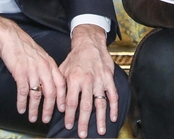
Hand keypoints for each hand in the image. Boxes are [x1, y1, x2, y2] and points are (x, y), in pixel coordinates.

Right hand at [0, 12, 65, 123]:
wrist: (10, 36)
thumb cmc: (24, 46)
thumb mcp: (41, 56)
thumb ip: (46, 68)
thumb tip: (49, 84)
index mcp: (50, 64)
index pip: (61, 84)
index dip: (62, 98)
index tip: (62, 109)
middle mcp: (44, 68)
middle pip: (51, 92)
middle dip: (49, 108)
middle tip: (46, 119)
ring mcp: (32, 70)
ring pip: (36, 95)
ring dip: (34, 109)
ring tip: (32, 117)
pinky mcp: (20, 72)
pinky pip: (23, 92)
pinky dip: (22, 102)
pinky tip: (21, 108)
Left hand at [58, 24, 117, 138]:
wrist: (90, 43)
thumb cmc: (75, 57)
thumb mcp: (63, 70)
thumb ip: (61, 87)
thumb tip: (59, 105)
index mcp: (74, 79)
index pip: (71, 102)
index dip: (70, 116)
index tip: (69, 126)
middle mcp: (87, 81)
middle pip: (85, 106)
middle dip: (83, 122)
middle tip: (82, 134)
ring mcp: (100, 80)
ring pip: (100, 103)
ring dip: (100, 119)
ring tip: (100, 131)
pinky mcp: (109, 79)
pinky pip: (112, 95)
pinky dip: (113, 107)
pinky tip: (113, 117)